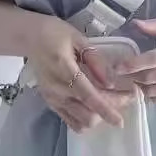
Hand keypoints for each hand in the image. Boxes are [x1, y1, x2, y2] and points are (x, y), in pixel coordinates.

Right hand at [24, 17, 134, 131]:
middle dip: (110, 109)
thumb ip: (95, 60)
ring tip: (112, 101)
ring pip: (81, 121)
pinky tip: (97, 108)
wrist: (29, 38)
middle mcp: (56, 90)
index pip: (88, 96)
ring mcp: (52, 99)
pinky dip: (86, 119)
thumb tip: (111, 82)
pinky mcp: (51, 103)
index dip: (106, 110)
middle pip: (88, 113)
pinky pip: (71, 121)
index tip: (120, 121)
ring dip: (99, 116)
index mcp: (64, 70)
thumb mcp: (78, 39)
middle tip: (126, 96)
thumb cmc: (55, 34)